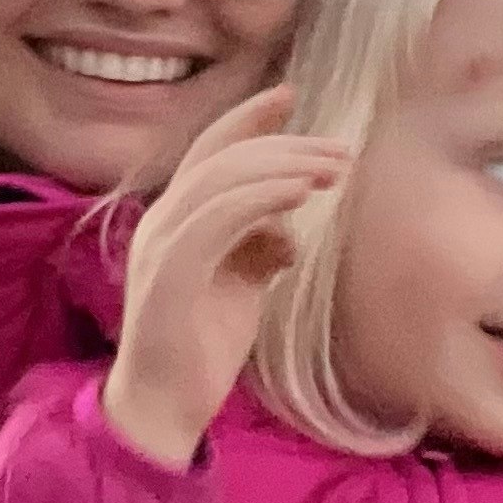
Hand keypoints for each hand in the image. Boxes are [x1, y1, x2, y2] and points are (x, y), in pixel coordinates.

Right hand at [101, 87, 346, 468]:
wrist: (163, 407)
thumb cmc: (200, 348)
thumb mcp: (238, 288)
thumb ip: (256, 249)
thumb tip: (287, 233)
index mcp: (174, 220)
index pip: (209, 151)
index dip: (247, 119)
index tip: (290, 95)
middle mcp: (161, 222)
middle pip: (222, 157)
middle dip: (285, 144)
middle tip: (341, 149)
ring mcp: (161, 245)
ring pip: (221, 179)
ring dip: (282, 166)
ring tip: (332, 170)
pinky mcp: (170, 273)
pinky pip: (217, 218)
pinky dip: (260, 199)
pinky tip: (300, 196)